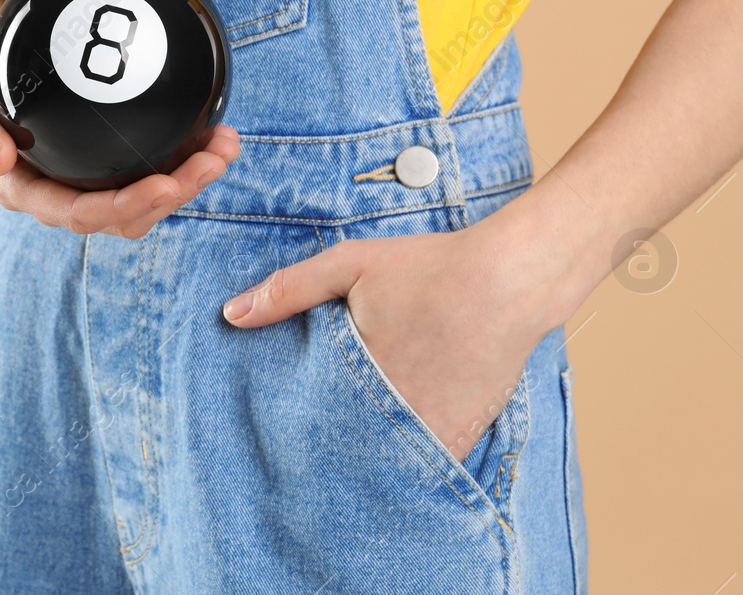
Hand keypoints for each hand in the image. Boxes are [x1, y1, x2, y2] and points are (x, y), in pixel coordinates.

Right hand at [0, 34, 239, 237]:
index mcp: (26, 190)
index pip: (81, 213)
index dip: (127, 206)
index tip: (167, 183)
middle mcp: (61, 195)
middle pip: (125, 216)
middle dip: (176, 193)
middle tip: (215, 159)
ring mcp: (88, 182)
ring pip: (147, 201)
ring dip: (191, 180)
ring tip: (226, 145)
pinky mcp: (110, 164)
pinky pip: (153, 173)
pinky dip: (187, 160)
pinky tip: (215, 136)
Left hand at [222, 218, 566, 459]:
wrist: (512, 279)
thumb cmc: (431, 268)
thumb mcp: (351, 264)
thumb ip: (289, 290)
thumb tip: (231, 314)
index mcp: (361, 374)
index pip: (309, 423)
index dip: (289, 436)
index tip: (271, 444)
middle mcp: (396, 412)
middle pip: (345, 452)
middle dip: (322, 459)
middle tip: (298, 471)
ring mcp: (433, 429)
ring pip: (384, 466)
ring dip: (363, 465)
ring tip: (336, 478)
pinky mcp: (464, 433)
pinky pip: (426, 467)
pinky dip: (407, 466)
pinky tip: (388, 461)